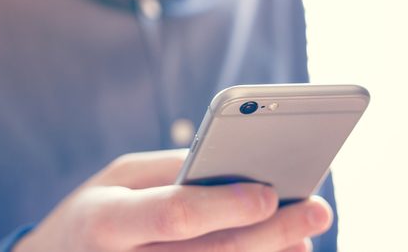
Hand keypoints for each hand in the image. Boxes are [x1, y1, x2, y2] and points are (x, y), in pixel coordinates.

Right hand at [14, 150, 331, 251]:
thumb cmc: (90, 215)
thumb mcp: (114, 180)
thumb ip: (168, 172)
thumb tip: (230, 168)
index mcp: (106, 221)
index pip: (173, 214)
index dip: (224, 205)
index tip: (270, 191)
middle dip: (271, 233)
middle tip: (317, 210)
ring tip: (304, 239)